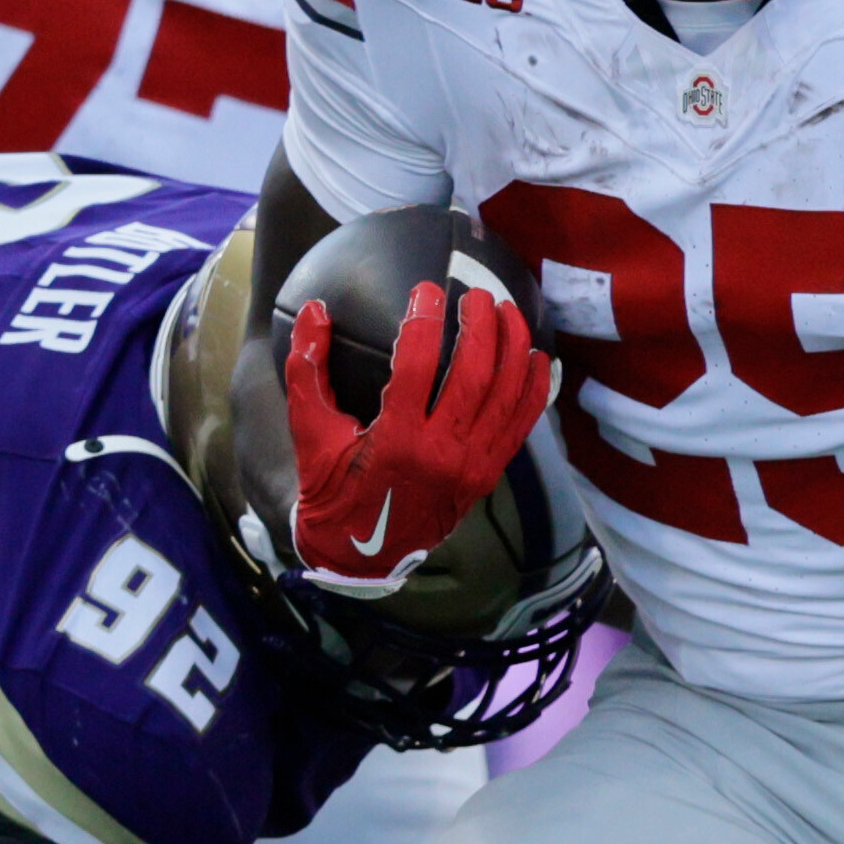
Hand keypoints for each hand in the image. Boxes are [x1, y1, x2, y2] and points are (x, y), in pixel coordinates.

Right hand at [277, 282, 551, 595]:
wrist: (359, 553)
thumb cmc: (331, 487)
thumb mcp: (310, 430)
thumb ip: (308, 369)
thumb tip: (315, 310)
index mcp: (396, 439)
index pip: (416, 365)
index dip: (424, 320)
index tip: (427, 289)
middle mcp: (441, 452)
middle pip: (475, 373)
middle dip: (481, 325)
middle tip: (477, 295)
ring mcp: (471, 466)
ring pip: (506, 394)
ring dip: (513, 347)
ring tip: (508, 312)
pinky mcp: (487, 475)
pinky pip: (522, 425)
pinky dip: (534, 388)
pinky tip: (536, 357)